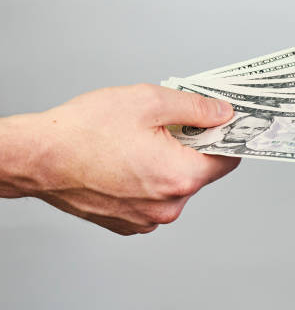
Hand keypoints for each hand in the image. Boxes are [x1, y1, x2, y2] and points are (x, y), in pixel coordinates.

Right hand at [0, 84, 238, 234]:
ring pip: (176, 185)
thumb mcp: (149, 102)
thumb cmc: (83, 132)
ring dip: (168, 163)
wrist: (36, 158)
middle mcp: (168, 206)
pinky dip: (149, 179)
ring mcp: (147, 218)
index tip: (220, 123)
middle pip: (201, 172)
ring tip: (140, 142)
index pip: (228, 158)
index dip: (226, 136)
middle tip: (168, 124)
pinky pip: (154, 199)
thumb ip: (195, 108)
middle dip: (192, 146)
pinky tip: (128, 160)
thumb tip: (222, 114)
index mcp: (179, 177)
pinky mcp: (128, 223)